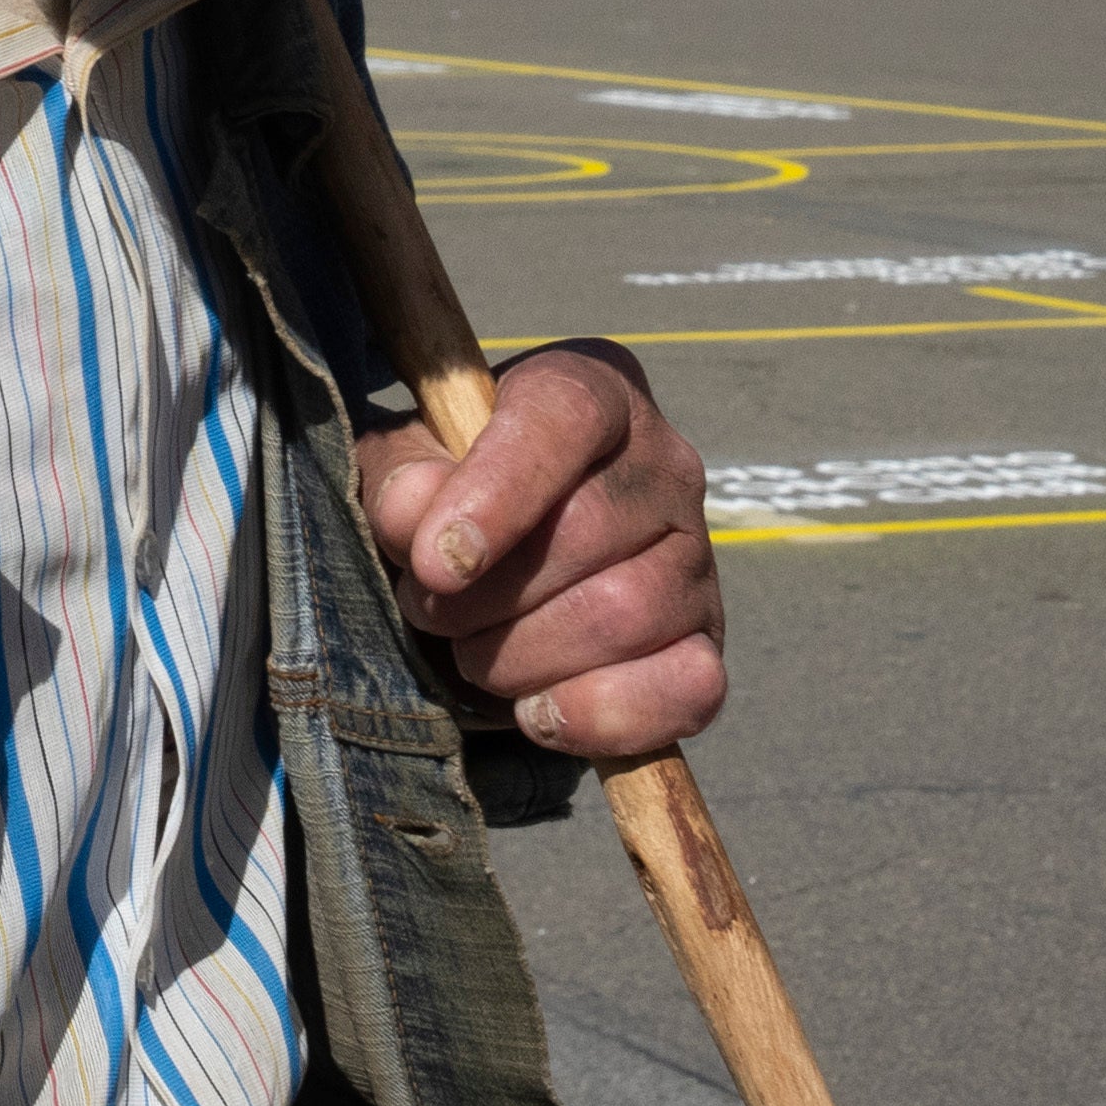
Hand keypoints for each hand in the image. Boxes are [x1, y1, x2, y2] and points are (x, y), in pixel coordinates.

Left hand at [352, 337, 725, 760]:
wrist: (494, 567)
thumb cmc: (446, 497)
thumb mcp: (401, 468)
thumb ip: (397, 478)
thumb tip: (416, 513)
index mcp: (592, 390)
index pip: (563, 418)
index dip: (499, 492)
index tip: (436, 563)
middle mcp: (664, 464)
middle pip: (587, 532)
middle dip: (483, 594)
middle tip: (430, 607)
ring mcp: (698, 556)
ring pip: (625, 616)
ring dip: (521, 656)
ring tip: (474, 650)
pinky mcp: (708, 642)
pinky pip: (687, 689)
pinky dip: (599, 714)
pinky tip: (538, 710)